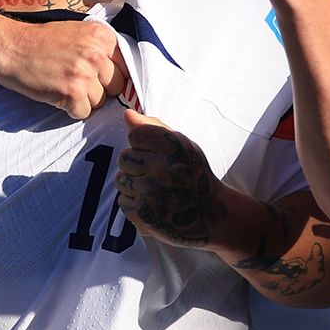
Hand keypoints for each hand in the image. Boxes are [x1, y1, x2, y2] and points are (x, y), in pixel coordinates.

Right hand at [0, 18, 126, 119]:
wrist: (10, 47)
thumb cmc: (41, 42)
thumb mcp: (78, 34)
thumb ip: (101, 49)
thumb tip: (125, 75)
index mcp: (103, 36)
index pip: (126, 66)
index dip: (112, 75)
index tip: (99, 78)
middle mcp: (97, 54)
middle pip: (117, 86)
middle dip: (100, 88)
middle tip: (76, 81)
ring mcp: (85, 74)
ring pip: (101, 102)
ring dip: (84, 100)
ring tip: (63, 85)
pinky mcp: (72, 93)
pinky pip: (84, 113)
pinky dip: (71, 109)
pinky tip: (57, 95)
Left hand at [114, 109, 222, 248]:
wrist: (208, 213)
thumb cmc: (194, 174)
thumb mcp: (182, 144)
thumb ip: (153, 126)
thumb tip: (126, 114)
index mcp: (173, 148)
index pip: (135, 135)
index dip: (143, 145)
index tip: (157, 155)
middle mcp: (161, 169)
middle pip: (124, 157)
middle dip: (137, 164)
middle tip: (156, 174)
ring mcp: (150, 194)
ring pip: (120, 180)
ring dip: (133, 184)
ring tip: (154, 189)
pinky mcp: (143, 216)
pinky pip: (122, 201)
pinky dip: (134, 203)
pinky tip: (152, 203)